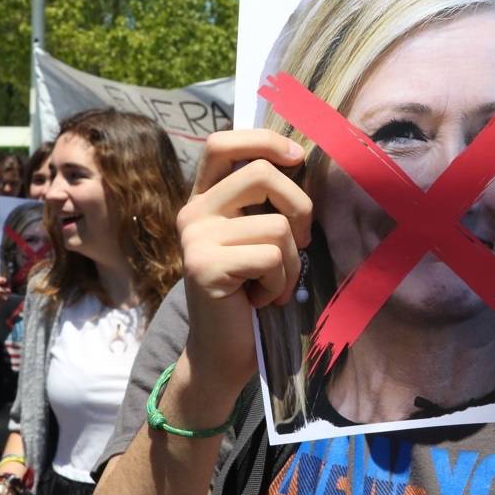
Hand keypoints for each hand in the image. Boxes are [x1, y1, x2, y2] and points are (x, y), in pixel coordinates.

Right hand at [177, 130, 310, 389]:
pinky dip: (281, 282)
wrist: (221, 353)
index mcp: (204, 199)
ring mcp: (196, 238)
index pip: (222, 144)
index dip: (263, 141)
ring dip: (291, 262)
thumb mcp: (256, 238)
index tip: (297, 157)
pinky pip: (272, 257)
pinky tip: (261, 299)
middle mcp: (193, 212)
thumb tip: (301, 161)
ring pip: (277, 225)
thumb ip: (265, 203)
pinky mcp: (206, 266)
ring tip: (272, 284)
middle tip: (299, 243)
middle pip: (262, 173)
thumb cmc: (249, 294)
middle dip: (300, 207)